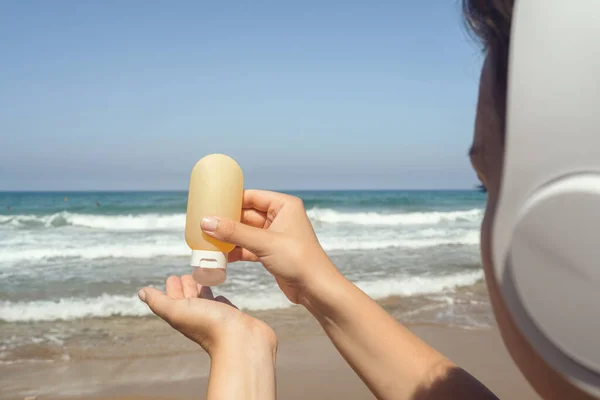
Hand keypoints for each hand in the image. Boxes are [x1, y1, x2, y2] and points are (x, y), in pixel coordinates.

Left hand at [138, 274, 276, 356]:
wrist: (241, 341)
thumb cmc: (209, 326)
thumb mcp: (177, 311)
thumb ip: (159, 302)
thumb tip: (141, 292)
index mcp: (183, 314)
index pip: (174, 298)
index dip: (172, 287)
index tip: (173, 276)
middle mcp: (199, 316)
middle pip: (189, 298)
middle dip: (187, 285)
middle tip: (187, 274)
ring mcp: (217, 317)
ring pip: (207, 300)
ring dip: (203, 290)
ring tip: (204, 279)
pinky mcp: (233, 317)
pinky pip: (224, 306)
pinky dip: (221, 300)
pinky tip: (221, 297)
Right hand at [200, 190, 334, 303]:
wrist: (316, 289)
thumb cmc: (298, 259)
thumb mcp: (264, 243)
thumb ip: (234, 232)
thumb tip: (206, 222)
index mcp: (284, 205)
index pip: (251, 196)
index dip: (230, 199)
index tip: (209, 204)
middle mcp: (280, 217)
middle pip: (246, 214)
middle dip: (226, 221)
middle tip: (202, 224)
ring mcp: (275, 235)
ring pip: (245, 232)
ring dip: (228, 238)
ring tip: (206, 240)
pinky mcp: (271, 252)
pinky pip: (248, 247)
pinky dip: (236, 251)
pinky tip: (220, 256)